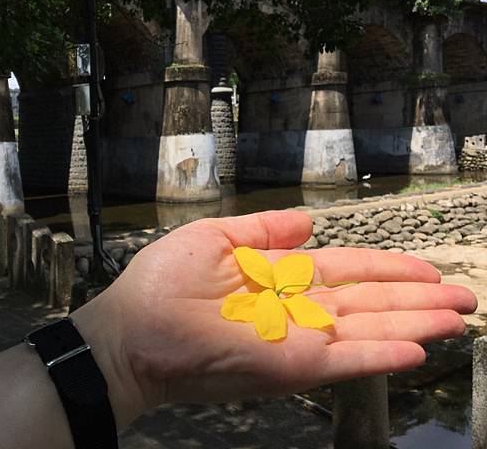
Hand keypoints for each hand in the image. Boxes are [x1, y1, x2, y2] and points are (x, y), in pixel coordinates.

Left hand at [73, 210, 476, 427]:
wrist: (132, 330)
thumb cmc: (164, 282)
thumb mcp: (216, 237)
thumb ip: (263, 228)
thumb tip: (307, 220)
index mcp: (280, 277)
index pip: (345, 271)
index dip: (385, 268)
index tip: (423, 268)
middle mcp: (297, 310)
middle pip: (368, 301)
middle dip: (415, 298)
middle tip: (463, 296)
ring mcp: (298, 339)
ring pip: (368, 329)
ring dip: (414, 324)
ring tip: (458, 317)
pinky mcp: (291, 366)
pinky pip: (344, 359)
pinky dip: (382, 354)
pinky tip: (418, 348)